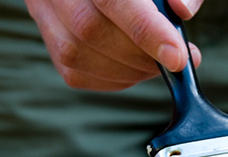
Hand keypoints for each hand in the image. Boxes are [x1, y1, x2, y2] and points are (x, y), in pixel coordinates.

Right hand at [26, 0, 203, 90]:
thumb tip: (181, 10)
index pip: (112, 0)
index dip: (146, 31)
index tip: (177, 57)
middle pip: (91, 29)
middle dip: (141, 55)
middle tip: (176, 60)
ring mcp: (46, 15)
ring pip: (78, 55)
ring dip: (129, 70)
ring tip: (158, 62)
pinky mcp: (53, 45)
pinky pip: (78, 74)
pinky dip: (116, 78)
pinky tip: (137, 67)